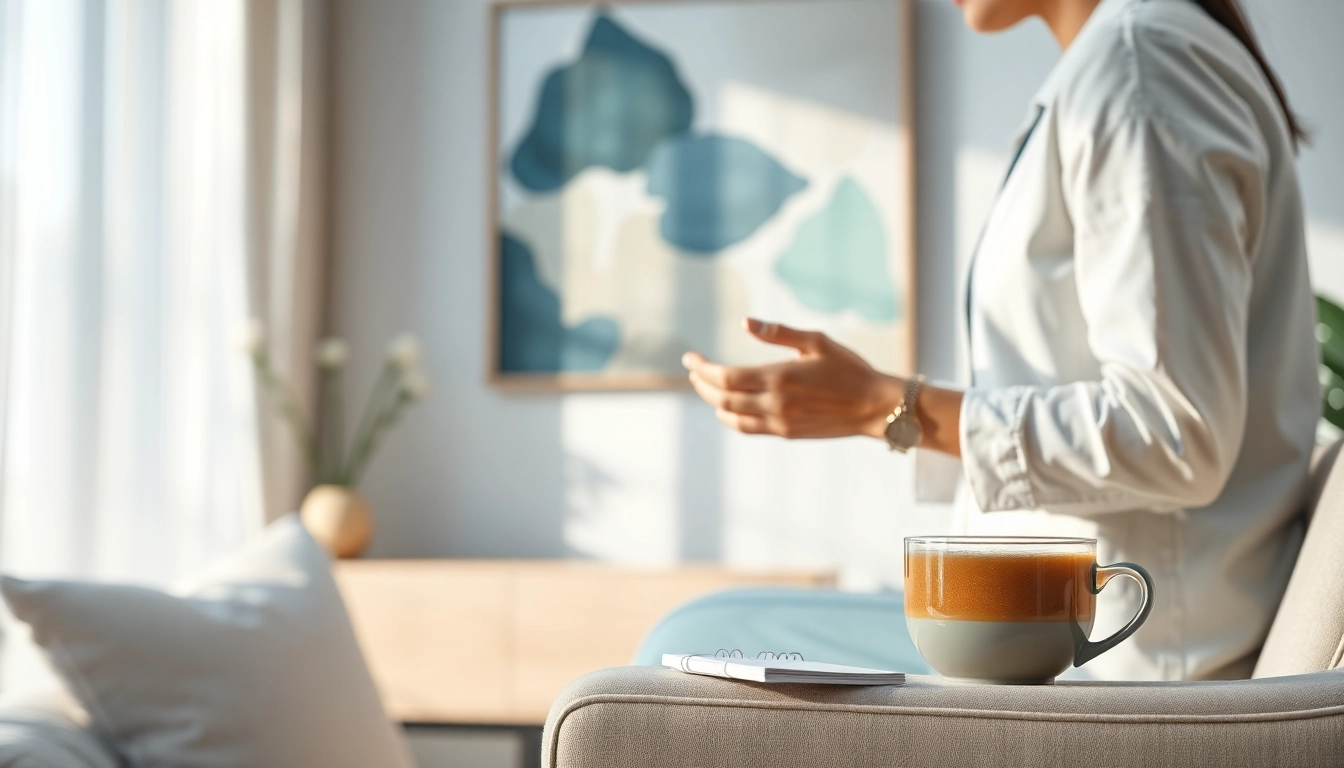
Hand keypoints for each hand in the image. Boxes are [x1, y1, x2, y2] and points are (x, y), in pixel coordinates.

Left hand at [681, 319, 903, 439]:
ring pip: (730, 417)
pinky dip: (730, 418)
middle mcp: (774, 403)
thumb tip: (745, 322)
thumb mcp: (817, 341)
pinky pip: (748, 428)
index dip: (701, 368)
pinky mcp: (786, 433)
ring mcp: (779, 422)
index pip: (724, 377)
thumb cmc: (849, 369)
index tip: (690, 358)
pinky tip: (727, 408)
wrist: (875, 407)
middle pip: (720, 398)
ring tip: (705, 386)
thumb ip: (778, 333)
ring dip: (712, 401)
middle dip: (701, 383)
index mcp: (778, 377)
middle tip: (693, 370)